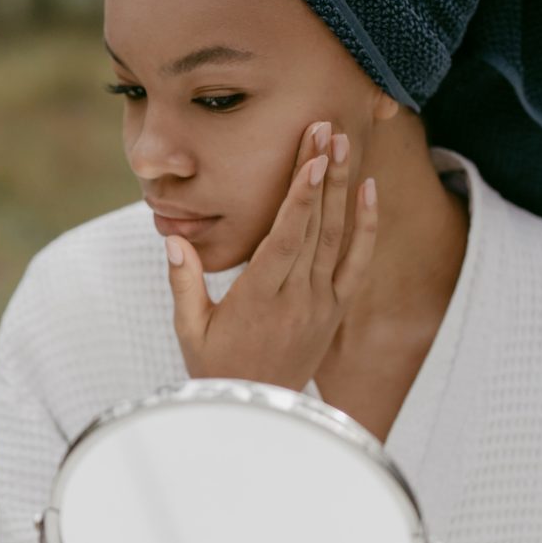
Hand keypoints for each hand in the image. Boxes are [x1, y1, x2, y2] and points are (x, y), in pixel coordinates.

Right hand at [164, 120, 378, 390]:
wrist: (260, 415)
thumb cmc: (217, 370)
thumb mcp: (191, 331)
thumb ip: (184, 282)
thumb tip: (173, 238)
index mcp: (260, 298)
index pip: (286, 237)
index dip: (301, 195)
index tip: (312, 156)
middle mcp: (298, 296)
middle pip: (314, 225)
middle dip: (320, 173)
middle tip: (325, 127)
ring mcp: (321, 302)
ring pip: (337, 237)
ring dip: (342, 188)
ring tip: (343, 143)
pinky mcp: (335, 309)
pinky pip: (357, 263)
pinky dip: (366, 226)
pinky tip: (368, 191)